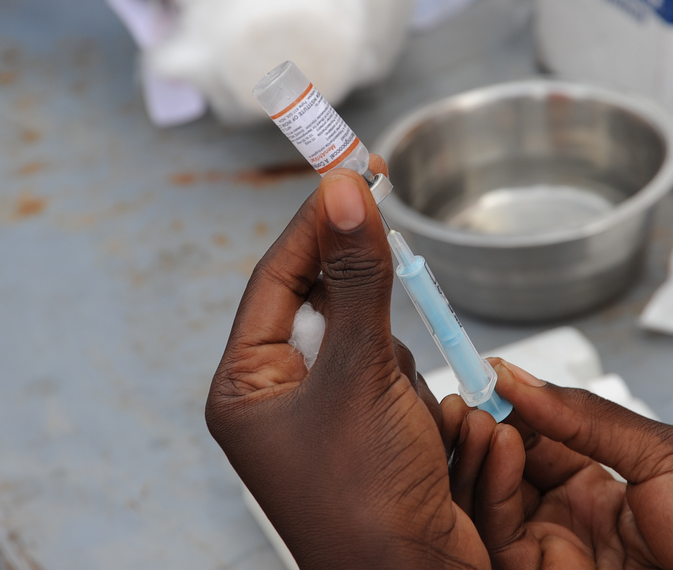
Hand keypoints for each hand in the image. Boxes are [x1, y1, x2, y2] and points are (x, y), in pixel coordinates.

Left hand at [205, 160, 489, 569]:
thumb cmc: (368, 501)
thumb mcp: (362, 376)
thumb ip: (358, 280)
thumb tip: (344, 193)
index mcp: (247, 387)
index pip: (276, 278)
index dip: (315, 223)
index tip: (351, 171)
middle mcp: (278, 399)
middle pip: (325, 305)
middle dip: (367, 307)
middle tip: (392, 264)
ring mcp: (326, 418)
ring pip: (371, 342)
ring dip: (398, 365)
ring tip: (405, 420)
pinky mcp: (370, 433)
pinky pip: (398, 380)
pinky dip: (417, 394)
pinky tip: (425, 439)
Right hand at [442, 360, 672, 569]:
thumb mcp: (664, 455)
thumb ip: (586, 417)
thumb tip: (520, 377)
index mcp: (601, 489)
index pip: (535, 442)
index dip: (508, 410)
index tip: (484, 376)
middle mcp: (572, 521)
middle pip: (504, 474)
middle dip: (483, 431)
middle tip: (469, 394)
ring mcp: (559, 554)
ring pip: (492, 505)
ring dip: (480, 457)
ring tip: (481, 415)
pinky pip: (502, 540)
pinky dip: (489, 493)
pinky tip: (499, 449)